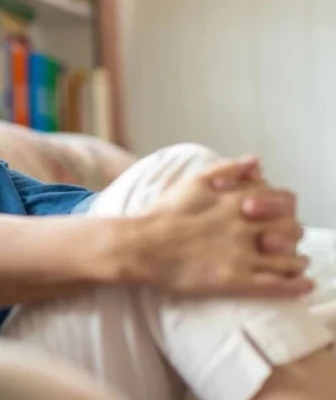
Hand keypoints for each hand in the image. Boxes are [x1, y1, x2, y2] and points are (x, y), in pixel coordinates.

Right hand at [134, 158, 312, 298]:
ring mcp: (241, 255)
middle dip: (292, 235)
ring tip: (298, 265)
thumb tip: (256, 161)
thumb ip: (227, 169)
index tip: (279, 215)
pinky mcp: (235, 281)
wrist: (142, 245)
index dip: (285, 209)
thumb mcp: (193, 182)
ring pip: (289, 259)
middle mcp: (244, 226)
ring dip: (298, 261)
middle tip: (287, 241)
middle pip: (291, 229)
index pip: (283, 201)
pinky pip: (277, 285)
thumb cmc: (163, 214)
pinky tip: (304, 285)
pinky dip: (296, 286)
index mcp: (236, 201)